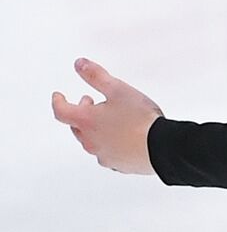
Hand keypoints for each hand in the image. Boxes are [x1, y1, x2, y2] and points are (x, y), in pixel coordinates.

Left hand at [52, 58, 163, 175]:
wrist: (163, 148)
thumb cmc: (141, 120)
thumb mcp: (118, 89)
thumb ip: (96, 76)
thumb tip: (80, 65)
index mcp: (86, 121)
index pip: (61, 111)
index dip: (58, 102)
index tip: (59, 97)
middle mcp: (91, 141)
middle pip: (76, 128)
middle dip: (81, 114)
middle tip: (91, 104)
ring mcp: (105, 155)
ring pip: (92, 142)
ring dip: (96, 131)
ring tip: (111, 123)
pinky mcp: (120, 166)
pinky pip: (109, 155)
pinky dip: (111, 145)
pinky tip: (123, 140)